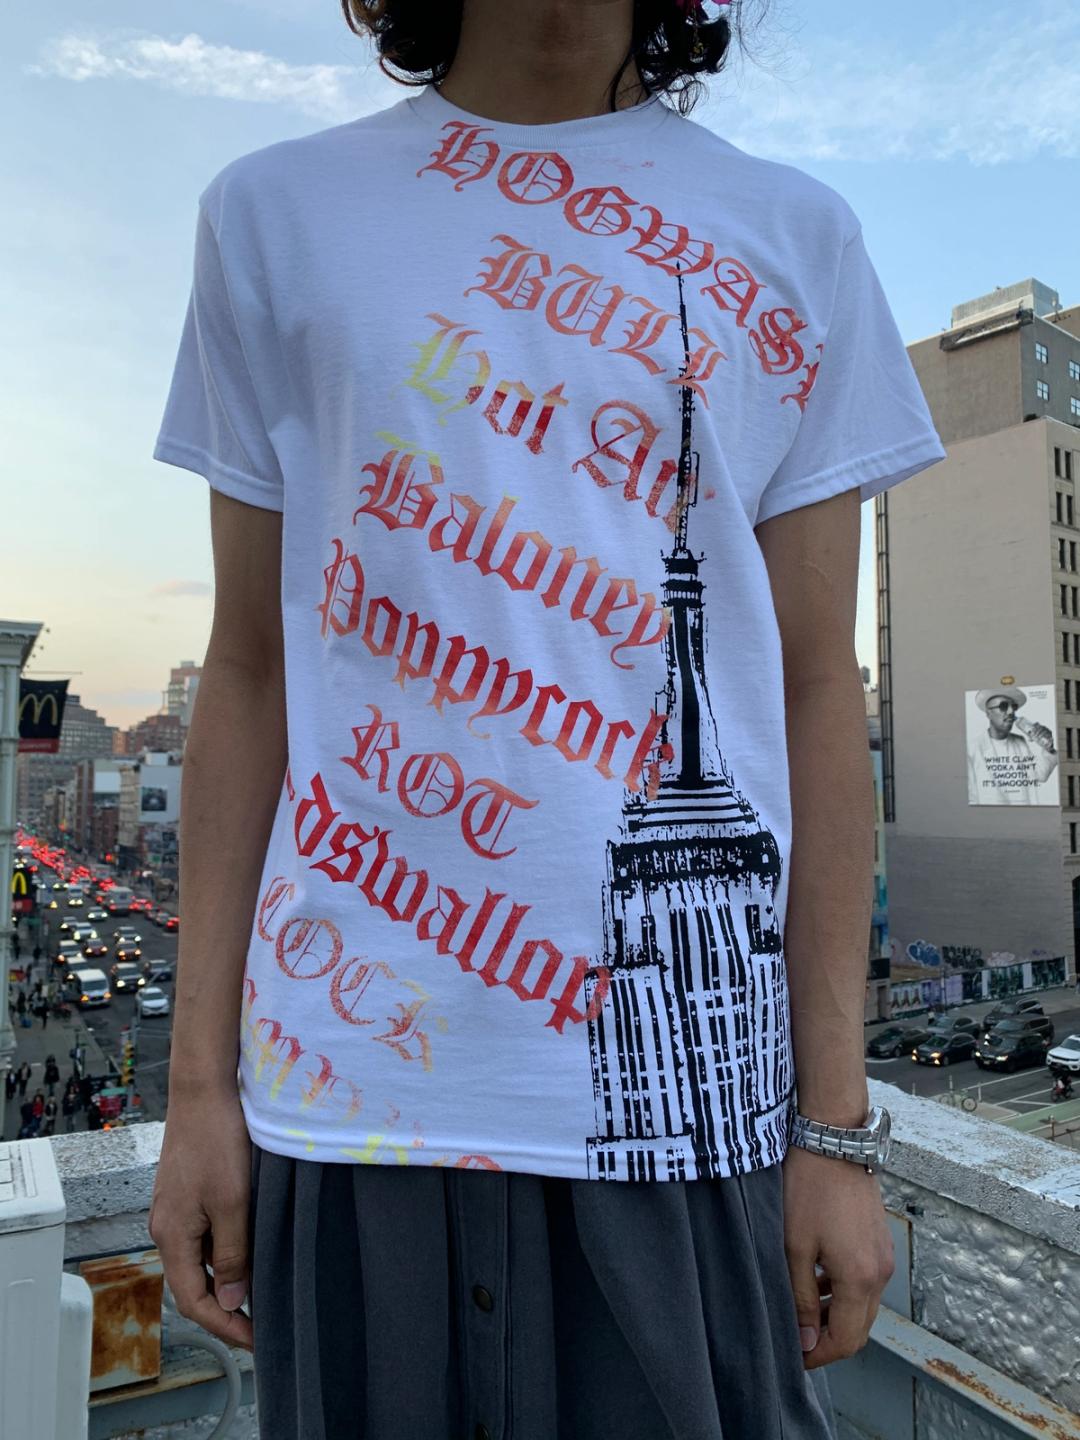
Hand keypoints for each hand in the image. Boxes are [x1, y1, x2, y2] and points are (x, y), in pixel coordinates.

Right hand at [148, 1087, 253, 1350]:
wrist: (204, 1091)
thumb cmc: (217, 1142)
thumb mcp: (231, 1203)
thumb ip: (231, 1254)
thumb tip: (230, 1302)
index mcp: (172, 1236)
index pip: (194, 1301)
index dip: (225, 1326)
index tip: (256, 1340)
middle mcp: (167, 1228)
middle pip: (194, 1284)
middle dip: (227, 1307)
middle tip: (263, 1322)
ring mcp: (175, 1209)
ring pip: (201, 1259)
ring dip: (228, 1277)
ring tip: (263, 1289)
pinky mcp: (187, 1192)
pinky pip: (204, 1235)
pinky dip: (226, 1249)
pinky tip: (252, 1247)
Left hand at [781, 1144, 893, 1369]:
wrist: (834, 1140)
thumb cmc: (809, 1190)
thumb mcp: (795, 1247)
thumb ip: (802, 1299)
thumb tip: (805, 1341)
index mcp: (860, 1279)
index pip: (846, 1341)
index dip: (819, 1356)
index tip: (793, 1357)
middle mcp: (881, 1273)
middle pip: (859, 1328)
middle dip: (827, 1339)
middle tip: (794, 1336)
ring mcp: (883, 1255)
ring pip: (863, 1305)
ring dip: (835, 1315)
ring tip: (801, 1309)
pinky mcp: (879, 1240)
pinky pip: (865, 1281)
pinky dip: (844, 1292)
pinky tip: (817, 1280)